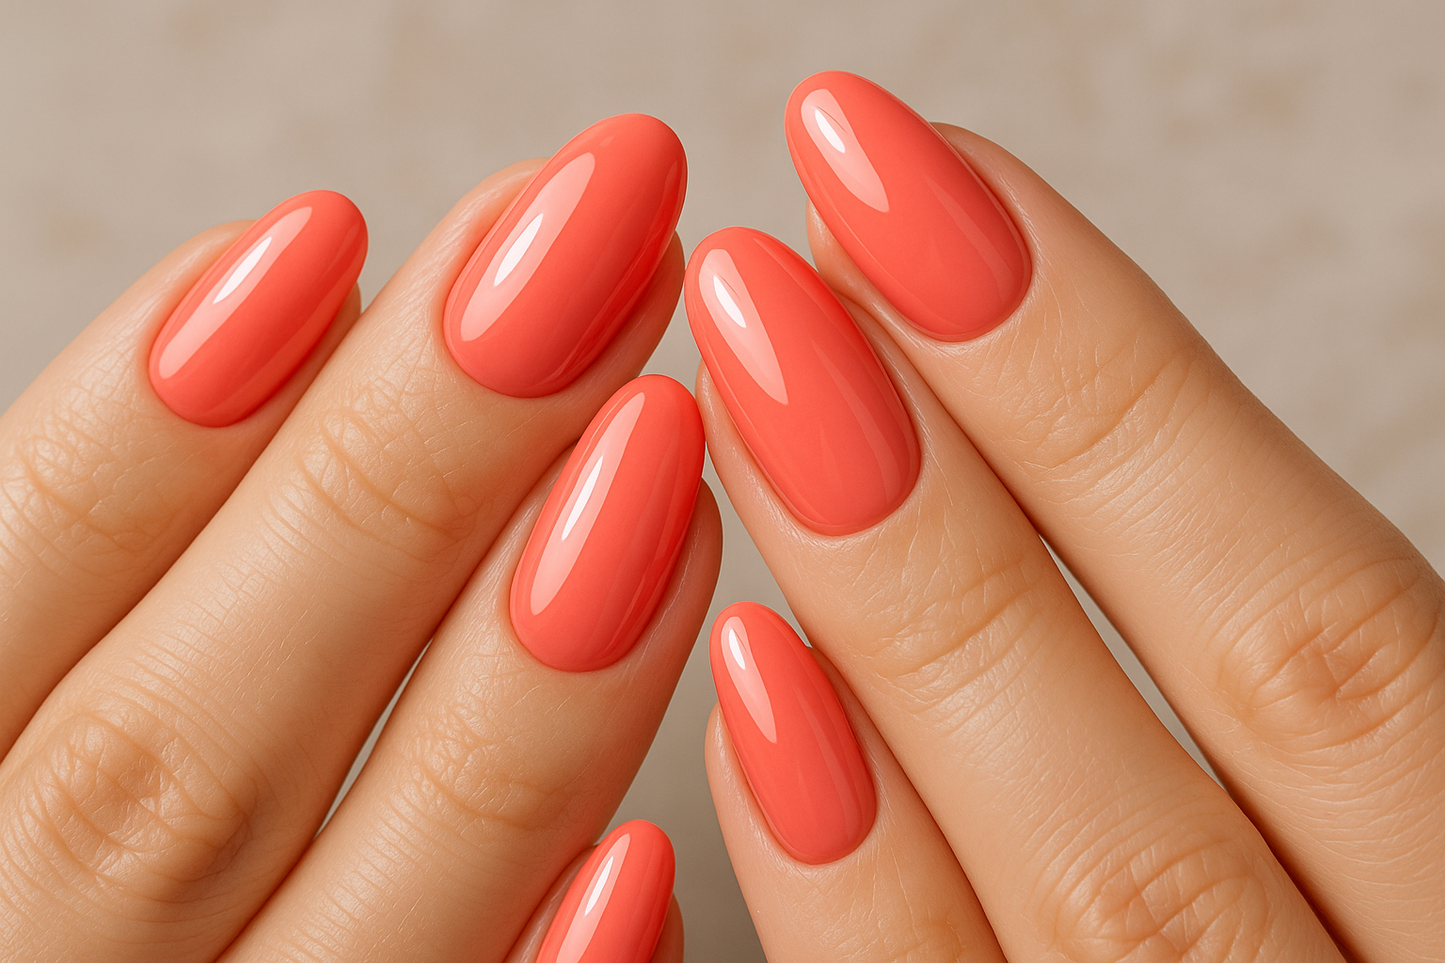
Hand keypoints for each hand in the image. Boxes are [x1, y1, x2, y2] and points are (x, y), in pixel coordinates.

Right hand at [0, 116, 709, 962]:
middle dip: (392, 477)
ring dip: (518, 679)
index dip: (143, 425)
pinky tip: (658, 840)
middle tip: (580, 254)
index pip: (2, 600)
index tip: (327, 238)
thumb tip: (267, 327)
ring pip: (356, 913)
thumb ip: (112, 591)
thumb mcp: (28, 722)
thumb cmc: (61, 842)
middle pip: (184, 745)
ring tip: (658, 443)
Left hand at [691, 71, 1443, 961]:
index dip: (1126, 390)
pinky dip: (862, 899)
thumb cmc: (1364, 914)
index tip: (923, 186)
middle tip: (791, 232)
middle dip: (985, 461)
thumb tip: (1097, 461)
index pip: (1338, 643)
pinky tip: (753, 693)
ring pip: (1089, 906)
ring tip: (749, 382)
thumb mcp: (1401, 828)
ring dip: (910, 627)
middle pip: (1206, 740)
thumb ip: (1326, 713)